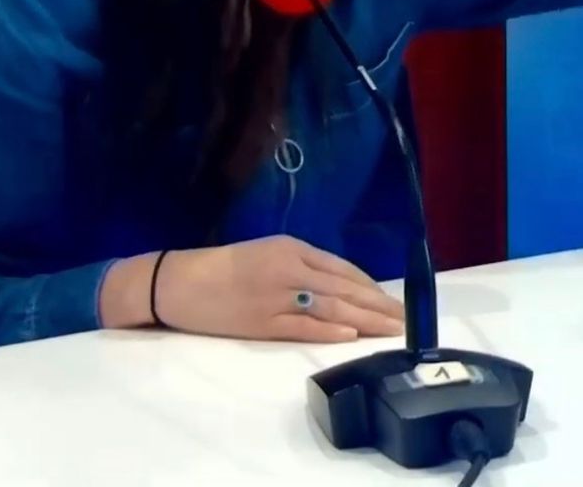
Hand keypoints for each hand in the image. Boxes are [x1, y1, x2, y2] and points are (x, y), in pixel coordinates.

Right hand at [155, 235, 406, 343]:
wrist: (177, 283)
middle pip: (344, 288)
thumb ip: (304, 266)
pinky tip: (351, 334)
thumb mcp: (268, 254)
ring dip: (365, 319)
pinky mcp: (261, 322)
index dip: (371, 287)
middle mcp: (289, 269)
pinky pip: (302, 326)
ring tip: (391, 330)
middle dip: (378, 305)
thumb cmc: (225, 269)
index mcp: (292, 249)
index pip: (344, 269)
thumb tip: (344, 287)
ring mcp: (276, 296)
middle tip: (405, 320)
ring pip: (331, 307)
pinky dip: (328, 329)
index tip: (394, 301)